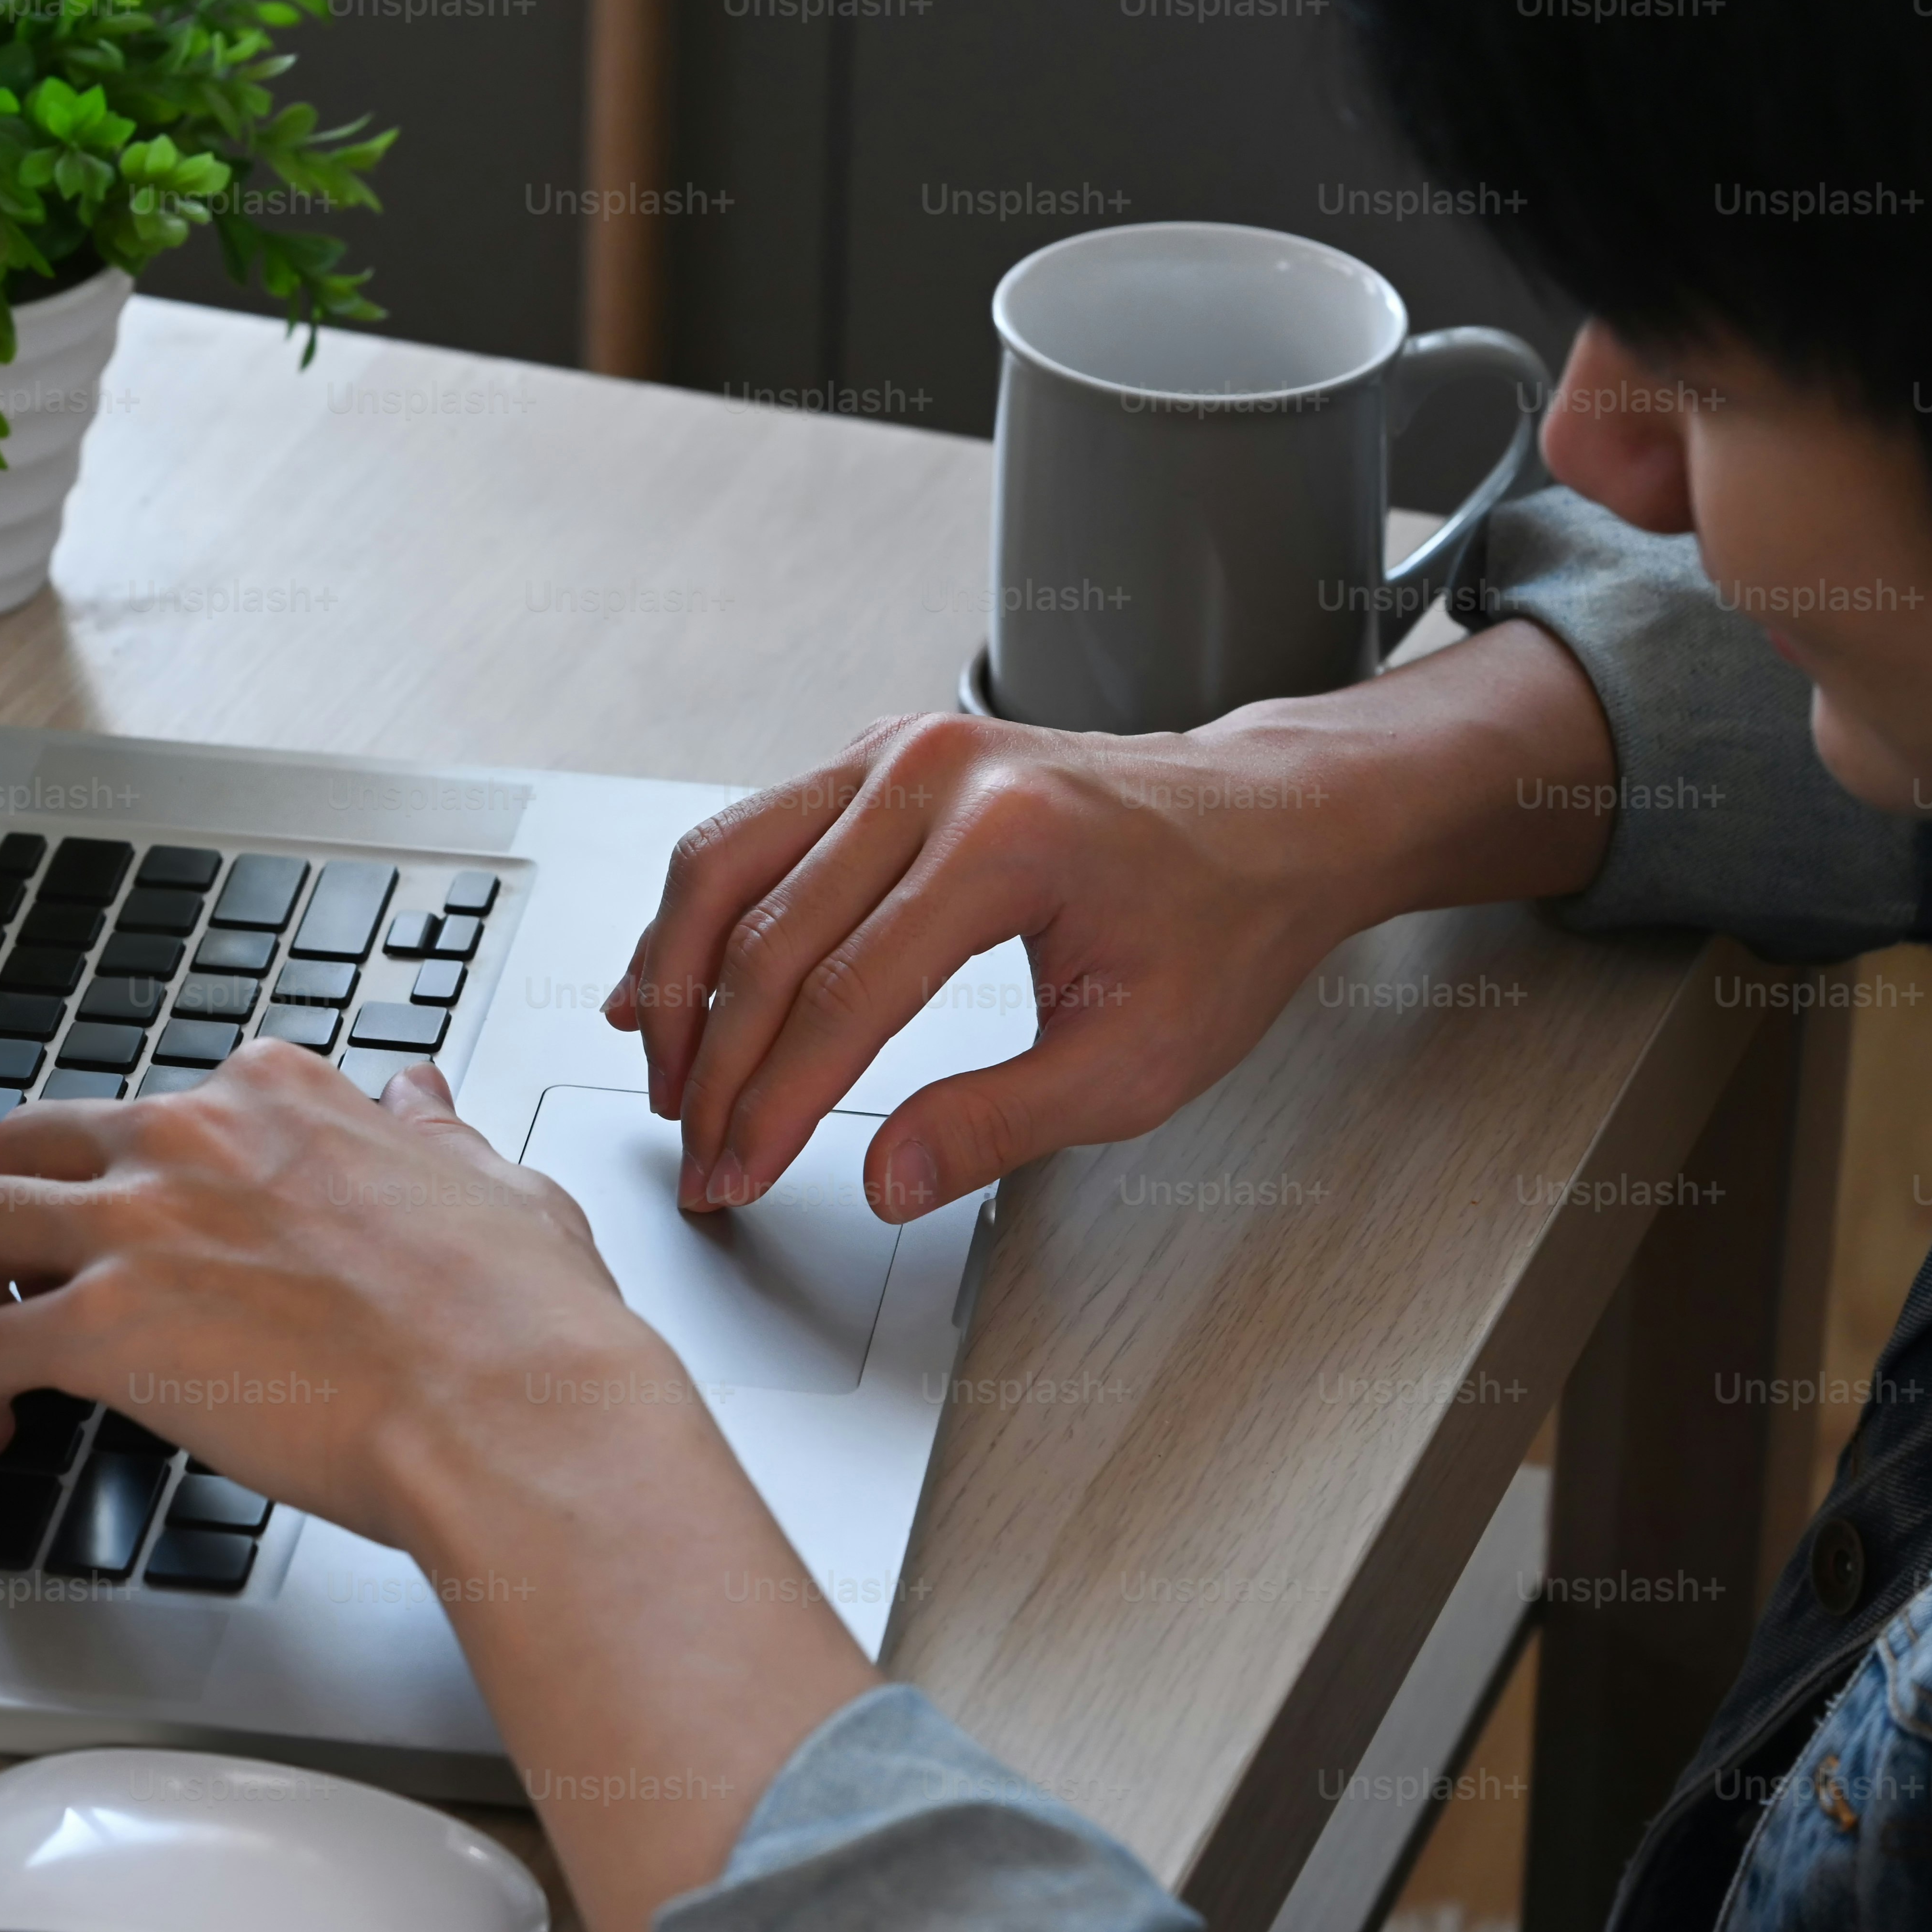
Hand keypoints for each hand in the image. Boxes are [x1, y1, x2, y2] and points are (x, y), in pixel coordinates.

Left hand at [0, 1038, 883, 1931]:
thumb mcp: (493, 1180)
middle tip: (29, 1276)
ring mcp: (138, 1227)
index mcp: (276, 1098)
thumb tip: (416, 1100)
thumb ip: (434, 1136)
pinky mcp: (103, 1327)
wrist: (515, 1410)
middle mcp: (190, 1137)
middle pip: (28, 1142)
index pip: (156, 1105)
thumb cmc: (520, 1320)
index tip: (141, 1228)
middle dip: (18, 1209)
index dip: (135, 1175)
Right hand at [610, 625, 1618, 1222]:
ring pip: (725, 864)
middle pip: (765, 933)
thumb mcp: (1141, 1059)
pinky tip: (666, 984)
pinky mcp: (874, 755)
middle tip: (696, 1158)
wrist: (1266, 818)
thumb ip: (1003, 1124)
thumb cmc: (1221, 924)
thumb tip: (885, 1181)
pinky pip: (750, 834)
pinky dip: (697, 916)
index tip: (737, 1178)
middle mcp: (933, 773)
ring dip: (674, 981)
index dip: (773, 1107)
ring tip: (665, 1080)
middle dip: (714, 1066)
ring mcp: (894, 750)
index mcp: (1005, 841)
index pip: (841, 997)